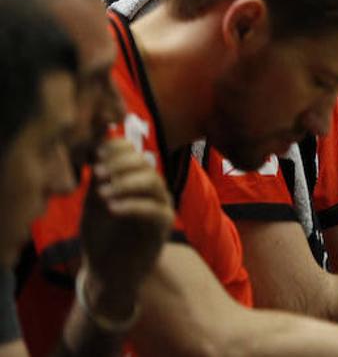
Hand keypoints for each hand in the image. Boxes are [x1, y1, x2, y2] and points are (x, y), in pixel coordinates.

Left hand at [79, 139, 172, 318]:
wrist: (107, 272)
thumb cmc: (100, 236)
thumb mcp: (93, 202)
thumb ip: (97, 176)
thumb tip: (95, 144)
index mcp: (136, 179)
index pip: (133, 152)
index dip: (116, 148)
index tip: (94, 153)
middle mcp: (152, 188)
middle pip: (144, 163)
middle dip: (119, 164)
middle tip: (96, 171)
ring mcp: (161, 205)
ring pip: (152, 182)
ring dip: (125, 183)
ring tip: (101, 192)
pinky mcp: (164, 224)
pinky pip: (153, 209)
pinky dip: (132, 205)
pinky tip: (112, 208)